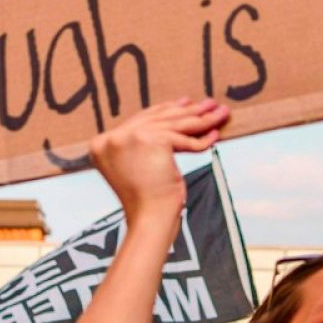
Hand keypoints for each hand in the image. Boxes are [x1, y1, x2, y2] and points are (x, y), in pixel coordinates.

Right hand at [88, 98, 228, 225]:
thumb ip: (143, 142)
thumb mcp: (137, 165)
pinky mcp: (151, 140)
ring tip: (220, 114)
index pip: (140, 119)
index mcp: (101, 143)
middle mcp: (111, 138)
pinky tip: (215, 136)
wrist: (149, 219)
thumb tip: (174, 112)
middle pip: (158, 119)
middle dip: (188, 111)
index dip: (166, 110)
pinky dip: (202, 139)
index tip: (185, 103)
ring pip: (174, 125)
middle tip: (209, 104)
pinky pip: (183, 137)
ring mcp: (129, 137)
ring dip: (202, 119)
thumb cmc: (146, 199)